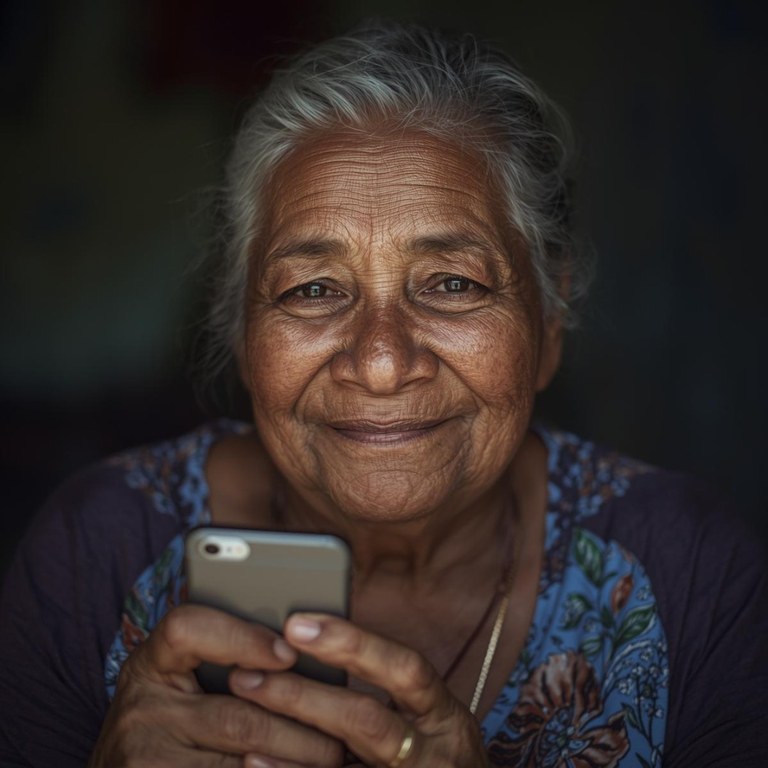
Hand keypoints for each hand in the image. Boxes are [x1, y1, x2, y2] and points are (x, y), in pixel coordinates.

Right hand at [88, 604, 344, 766]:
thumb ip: (225, 661)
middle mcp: (141, 708)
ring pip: (244, 758)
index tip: (289, 653)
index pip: (187, 629)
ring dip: (294, 762)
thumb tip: (302, 652)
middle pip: (235, 714)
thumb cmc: (168, 722)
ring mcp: (143, 757)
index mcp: (151, 662)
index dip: (240, 638)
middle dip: (297, 728)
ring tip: (331, 760)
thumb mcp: (180, 682)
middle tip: (339, 736)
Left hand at [229, 613, 489, 767]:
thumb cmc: (431, 760)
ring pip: (340, 760)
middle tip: (248, 671)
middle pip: (366, 718)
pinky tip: (254, 760)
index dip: (353, 644)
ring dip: (288, 733)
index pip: (405, 668)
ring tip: (245, 707)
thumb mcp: (427, 723)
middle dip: (303, 694)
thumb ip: (388, 693)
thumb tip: (314, 642)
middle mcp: (432, 754)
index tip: (296, 624)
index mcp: (444, 716)